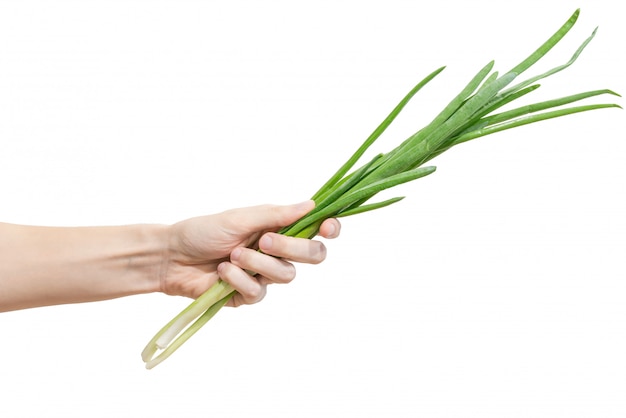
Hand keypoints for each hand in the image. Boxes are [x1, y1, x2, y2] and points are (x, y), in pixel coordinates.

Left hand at [160, 201, 339, 305]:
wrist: (172, 256)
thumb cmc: (203, 231)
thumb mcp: (240, 217)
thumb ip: (277, 214)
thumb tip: (311, 204)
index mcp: (278, 228)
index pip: (315, 231)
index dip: (329, 229)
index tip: (328, 227)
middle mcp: (277, 252)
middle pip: (312, 255)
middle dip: (293, 247)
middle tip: (265, 240)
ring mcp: (264, 275)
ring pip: (286, 275)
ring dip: (258, 263)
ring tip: (232, 255)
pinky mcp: (248, 295)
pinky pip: (258, 292)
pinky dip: (239, 279)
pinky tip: (222, 272)